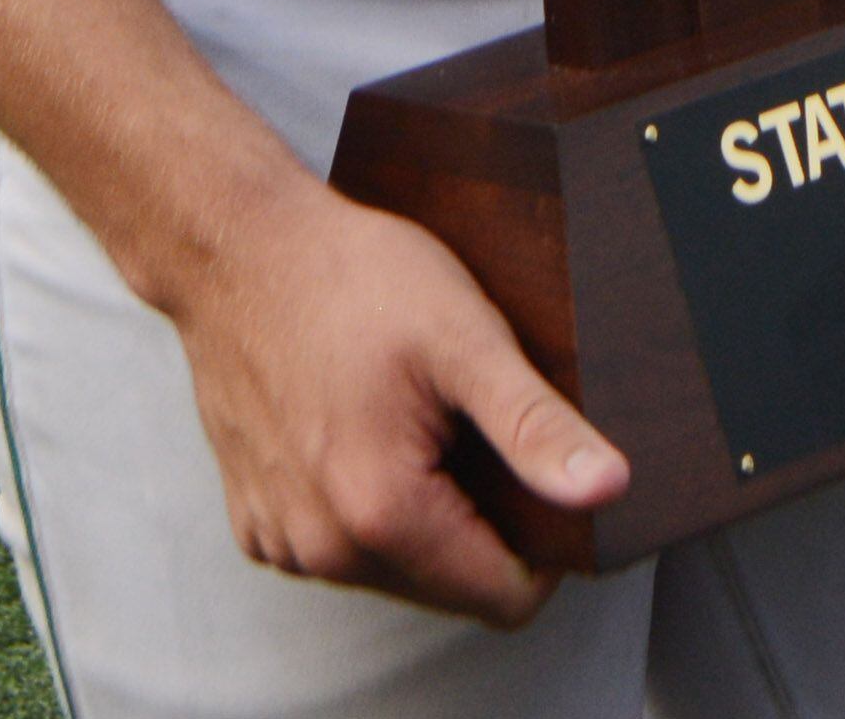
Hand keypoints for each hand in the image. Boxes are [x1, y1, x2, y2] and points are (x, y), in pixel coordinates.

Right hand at [163, 172, 628, 621]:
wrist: (236, 246)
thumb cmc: (346, 277)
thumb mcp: (463, 336)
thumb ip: (535, 425)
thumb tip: (609, 487)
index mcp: (382, 513)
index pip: (505, 598)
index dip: (542, 546)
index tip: (531, 470)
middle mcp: (324, 548)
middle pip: (449, 587)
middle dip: (475, 523)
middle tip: (465, 426)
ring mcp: (282, 540)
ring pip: (395, 571)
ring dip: (419, 516)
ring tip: (409, 420)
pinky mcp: (255, 522)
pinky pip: (339, 548)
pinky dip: (361, 507)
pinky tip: (358, 431)